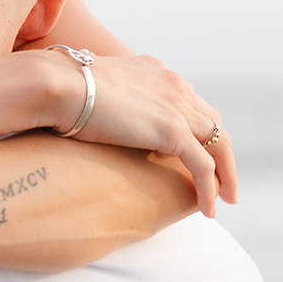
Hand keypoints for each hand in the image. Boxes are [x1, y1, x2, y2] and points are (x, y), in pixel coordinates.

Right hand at [34, 48, 236, 216]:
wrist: (56, 84)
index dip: (196, 129)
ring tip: (224, 200)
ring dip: (226, 173)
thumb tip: (90, 113)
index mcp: (155, 71)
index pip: (189, 101)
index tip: (195, 152)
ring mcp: (176, 106)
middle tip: (220, 179)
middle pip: (212, 122)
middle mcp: (173, 85)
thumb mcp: (90, 87)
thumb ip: (104, 97)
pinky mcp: (172, 130)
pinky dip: (210, 188)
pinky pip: (204, 165)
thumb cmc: (58, 88)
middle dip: (220, 151)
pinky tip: (208, 209)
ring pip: (219, 143)